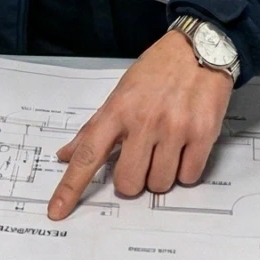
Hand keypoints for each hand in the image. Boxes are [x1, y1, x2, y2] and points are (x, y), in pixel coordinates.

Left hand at [47, 30, 231, 219]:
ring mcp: (174, 128)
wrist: (200, 48)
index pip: (88, 155)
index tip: (57, 211)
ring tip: (167, 148)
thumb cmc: (157, 71)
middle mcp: (144, 121)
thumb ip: (94, 128)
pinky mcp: (202, 134)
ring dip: (161, 175)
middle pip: (127, 183)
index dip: (71, 187)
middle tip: (141, 158)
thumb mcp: (120, 93)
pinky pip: (188, 177)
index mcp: (118, 110)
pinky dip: (185, 170)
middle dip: (133, 180)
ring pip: (159, 184)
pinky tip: (185, 147)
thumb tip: (65, 156)